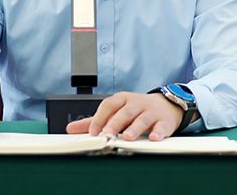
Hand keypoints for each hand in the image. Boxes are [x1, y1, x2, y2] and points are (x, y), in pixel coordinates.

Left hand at [66, 92, 182, 141]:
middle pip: (125, 112)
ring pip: (142, 118)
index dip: (100, 117)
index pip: (109, 105)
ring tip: (127, 137)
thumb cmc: (136, 110)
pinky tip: (154, 138)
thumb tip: (70, 129)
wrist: (166, 105)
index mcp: (122, 99)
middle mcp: (136, 103)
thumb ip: (94, 121)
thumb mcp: (116, 111)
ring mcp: (151, 111)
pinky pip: (161, 126)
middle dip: (115, 123)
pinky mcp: (164, 121)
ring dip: (135, 128)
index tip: (93, 132)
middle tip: (107, 135)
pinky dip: (158, 132)